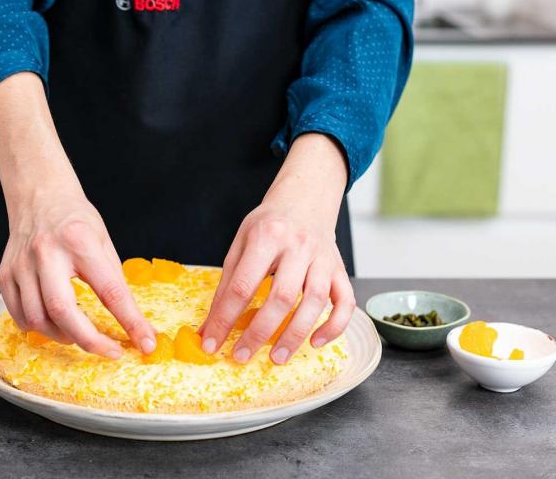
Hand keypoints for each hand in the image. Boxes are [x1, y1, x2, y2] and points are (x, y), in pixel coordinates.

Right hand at [0, 73, 155, 358]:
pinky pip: (19, 315)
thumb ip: (113, 279)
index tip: (145, 342)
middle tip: (110, 351)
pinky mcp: (5, 274)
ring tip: (80, 333)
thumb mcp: (104, 241)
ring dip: (63, 336)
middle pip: (63, 311)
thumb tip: (130, 321)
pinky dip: (39, 328)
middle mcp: (46, 253)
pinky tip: (54, 323)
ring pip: (38, 319)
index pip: (110, 290)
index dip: (130, 321)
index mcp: (80, 242)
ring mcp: (21, 265)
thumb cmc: (76, 219)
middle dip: (90, 340)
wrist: (39, 196)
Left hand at [199, 134, 355, 363]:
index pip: (243, 285)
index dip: (225, 318)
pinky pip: (345, 302)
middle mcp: (298, 247)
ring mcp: (323, 259)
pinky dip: (334, 326)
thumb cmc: (269, 224)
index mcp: (267, 236)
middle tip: (241, 356)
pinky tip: (315, 342)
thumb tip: (210, 325)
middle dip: (259, 332)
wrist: (305, 198)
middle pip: (281, 297)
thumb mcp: (240, 242)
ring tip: (276, 357)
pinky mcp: (339, 269)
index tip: (212, 343)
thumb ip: (227, 283)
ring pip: (314, 302)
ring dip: (295, 335)